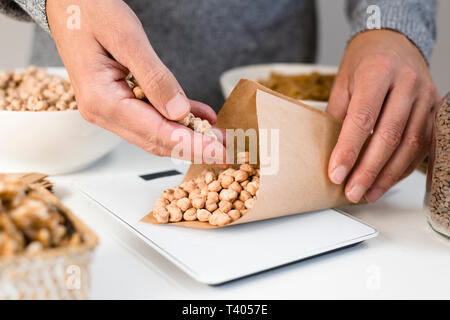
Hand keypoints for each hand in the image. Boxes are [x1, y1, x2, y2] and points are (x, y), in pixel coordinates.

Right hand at [47, 0, 224, 163]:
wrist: (69, 4)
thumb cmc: (89, 12)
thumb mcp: (127, 38)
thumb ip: (154, 77)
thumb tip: (178, 112)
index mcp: (103, 100)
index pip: (157, 132)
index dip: (192, 145)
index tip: (220, 153)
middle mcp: (104, 112)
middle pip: (158, 140)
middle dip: (195, 148)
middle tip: (227, 152)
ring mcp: (111, 110)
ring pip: (157, 133)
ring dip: (189, 137)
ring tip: (220, 138)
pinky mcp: (120, 103)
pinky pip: (153, 117)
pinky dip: (178, 120)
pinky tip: (201, 118)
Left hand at [327, 30, 439, 202]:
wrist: (393, 41)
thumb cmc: (363, 62)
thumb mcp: (342, 82)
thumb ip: (338, 115)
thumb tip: (328, 153)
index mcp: (378, 71)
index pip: (362, 118)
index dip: (348, 150)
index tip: (335, 174)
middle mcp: (407, 83)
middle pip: (389, 135)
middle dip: (368, 170)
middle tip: (352, 191)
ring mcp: (425, 96)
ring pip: (410, 144)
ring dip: (387, 174)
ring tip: (368, 193)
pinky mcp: (434, 109)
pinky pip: (422, 144)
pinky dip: (404, 167)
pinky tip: (387, 180)